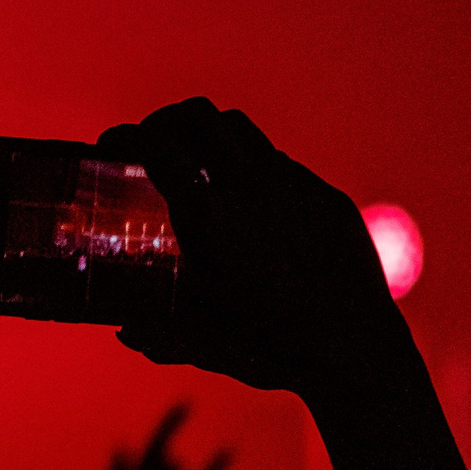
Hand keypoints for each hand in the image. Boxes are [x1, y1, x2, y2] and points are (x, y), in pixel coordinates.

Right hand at [96, 98, 411, 397]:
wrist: (359, 354)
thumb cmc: (274, 351)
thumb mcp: (204, 343)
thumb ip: (158, 336)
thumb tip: (126, 332)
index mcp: (207, 214)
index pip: (155, 144)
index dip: (125, 135)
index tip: (111, 143)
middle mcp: (249, 186)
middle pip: (198, 115)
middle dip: (166, 120)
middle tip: (153, 142)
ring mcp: (294, 185)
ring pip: (242, 130)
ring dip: (210, 137)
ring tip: (200, 165)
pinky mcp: (327, 197)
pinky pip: (282, 165)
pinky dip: (254, 170)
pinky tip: (254, 205)